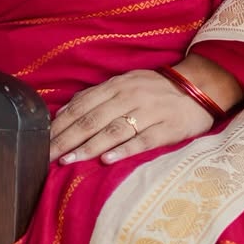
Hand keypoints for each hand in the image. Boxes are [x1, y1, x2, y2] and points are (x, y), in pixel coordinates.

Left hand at [50, 68, 214, 165]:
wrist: (200, 87)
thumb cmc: (157, 89)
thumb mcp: (127, 83)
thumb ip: (99, 97)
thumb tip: (67, 112)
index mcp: (118, 85)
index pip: (82, 105)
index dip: (61, 123)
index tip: (42, 140)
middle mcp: (130, 96)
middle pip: (92, 119)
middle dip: (67, 139)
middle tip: (48, 156)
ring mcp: (149, 112)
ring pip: (113, 130)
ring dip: (88, 146)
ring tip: (69, 160)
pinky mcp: (167, 128)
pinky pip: (142, 140)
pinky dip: (123, 150)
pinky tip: (106, 160)